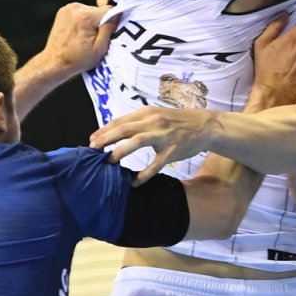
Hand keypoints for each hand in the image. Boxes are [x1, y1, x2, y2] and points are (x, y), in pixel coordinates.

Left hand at [41, 2, 117, 75]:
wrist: (55, 62)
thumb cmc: (77, 59)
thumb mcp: (100, 48)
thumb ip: (109, 28)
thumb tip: (118, 12)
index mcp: (86, 17)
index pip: (110, 9)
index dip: (113, 20)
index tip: (110, 32)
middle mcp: (76, 8)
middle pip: (100, 10)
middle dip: (101, 22)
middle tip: (96, 38)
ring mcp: (68, 8)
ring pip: (91, 10)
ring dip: (92, 21)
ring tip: (85, 36)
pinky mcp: (64, 10)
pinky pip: (82, 11)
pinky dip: (84, 20)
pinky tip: (79, 32)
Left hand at [90, 107, 216, 183]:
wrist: (204, 125)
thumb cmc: (176, 122)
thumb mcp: (156, 115)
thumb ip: (138, 123)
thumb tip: (114, 133)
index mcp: (147, 113)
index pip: (120, 120)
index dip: (104, 130)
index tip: (91, 140)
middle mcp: (154, 122)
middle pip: (124, 129)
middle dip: (106, 139)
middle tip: (93, 150)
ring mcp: (164, 136)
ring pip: (137, 141)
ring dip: (120, 151)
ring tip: (109, 161)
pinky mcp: (173, 150)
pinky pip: (156, 164)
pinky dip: (144, 174)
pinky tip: (135, 182)